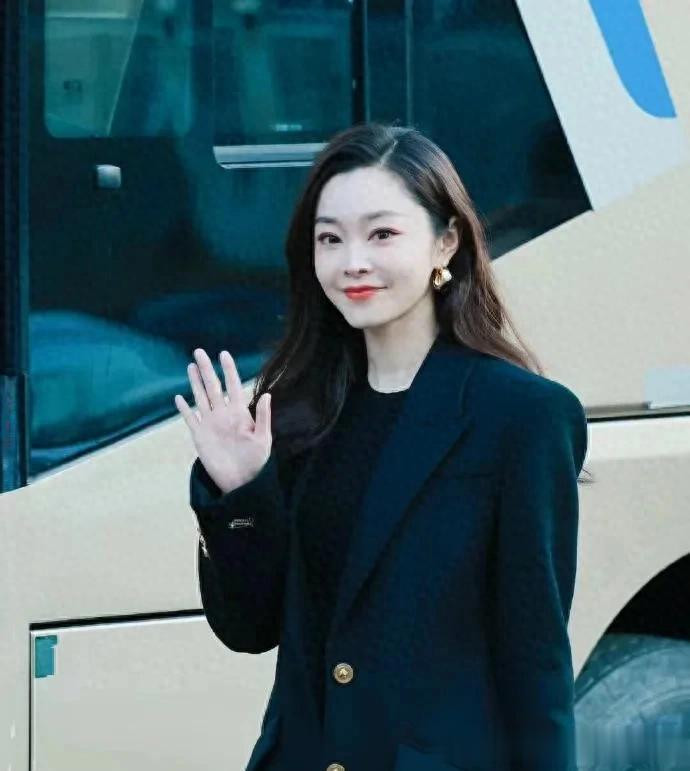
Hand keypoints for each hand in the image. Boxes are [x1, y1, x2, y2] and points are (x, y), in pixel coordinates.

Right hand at [174, 348, 271, 494]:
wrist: (242, 482)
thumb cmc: (256, 461)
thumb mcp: (263, 439)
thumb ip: (263, 417)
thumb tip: (268, 394)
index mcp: (239, 413)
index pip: (233, 386)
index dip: (228, 370)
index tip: (224, 354)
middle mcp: (223, 415)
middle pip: (213, 387)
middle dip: (206, 370)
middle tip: (199, 351)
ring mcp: (210, 424)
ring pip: (200, 398)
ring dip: (195, 383)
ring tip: (190, 366)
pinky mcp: (200, 437)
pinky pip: (190, 419)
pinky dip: (184, 409)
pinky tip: (178, 398)